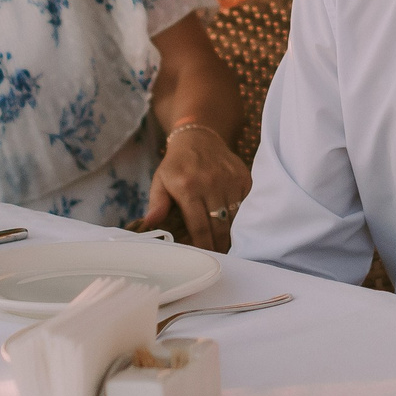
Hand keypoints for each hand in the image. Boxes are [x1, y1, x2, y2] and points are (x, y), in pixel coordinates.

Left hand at [139, 122, 249, 251]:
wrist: (198, 137)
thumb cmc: (176, 164)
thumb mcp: (160, 181)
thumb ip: (156, 203)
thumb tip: (150, 223)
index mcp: (188, 187)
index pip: (199, 226)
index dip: (203, 246)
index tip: (204, 258)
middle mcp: (211, 183)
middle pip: (220, 226)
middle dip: (219, 245)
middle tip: (218, 257)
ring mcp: (230, 180)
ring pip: (235, 218)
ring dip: (232, 234)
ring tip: (227, 246)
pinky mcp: (243, 177)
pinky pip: (246, 205)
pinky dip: (241, 218)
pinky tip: (235, 227)